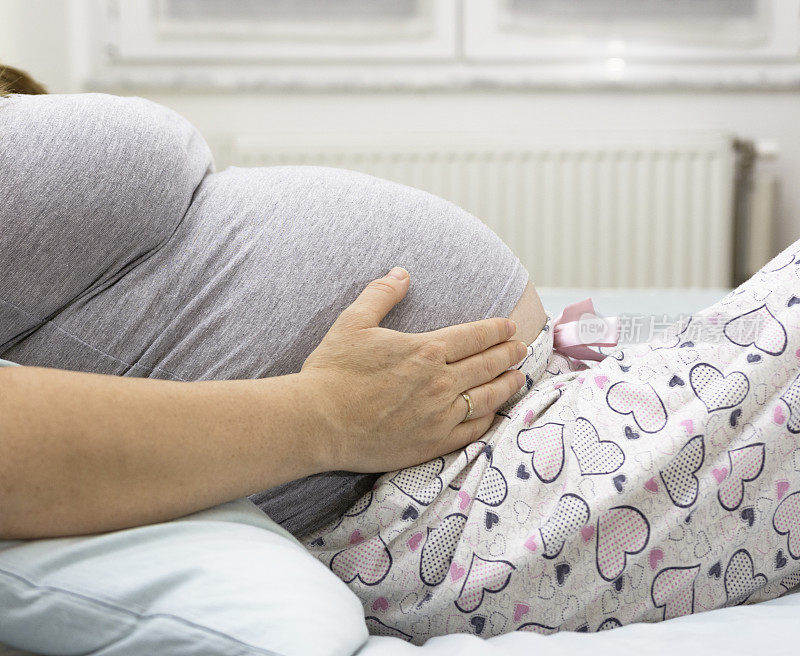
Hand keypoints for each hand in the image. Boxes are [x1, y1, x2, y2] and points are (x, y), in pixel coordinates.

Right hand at [300, 267, 526, 472]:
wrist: (317, 422)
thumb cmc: (332, 371)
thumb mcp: (353, 322)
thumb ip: (381, 294)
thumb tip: (401, 272)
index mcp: (425, 350)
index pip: (474, 336)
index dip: (496, 330)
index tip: (509, 327)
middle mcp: (440, 383)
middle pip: (487, 365)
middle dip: (508, 354)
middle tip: (520, 349)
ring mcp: (440, 415)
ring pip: (487, 397)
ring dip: (507, 384)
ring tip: (517, 376)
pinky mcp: (433, 443)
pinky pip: (473, 430)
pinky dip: (489, 418)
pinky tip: (493, 412)